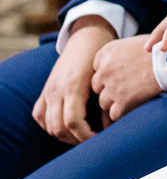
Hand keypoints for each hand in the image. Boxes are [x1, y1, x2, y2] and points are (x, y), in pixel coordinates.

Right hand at [32, 17, 115, 144]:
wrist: (88, 37)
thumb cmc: (103, 56)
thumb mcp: (106, 75)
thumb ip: (106, 97)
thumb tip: (114, 122)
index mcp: (73, 86)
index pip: (74, 123)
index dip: (87, 136)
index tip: (101, 138)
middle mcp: (57, 90)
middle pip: (59, 128)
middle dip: (77, 140)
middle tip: (94, 141)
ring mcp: (49, 90)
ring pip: (48, 125)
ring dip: (65, 135)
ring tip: (83, 136)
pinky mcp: (45, 90)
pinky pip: (39, 115)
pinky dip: (50, 126)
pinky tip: (66, 127)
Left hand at [92, 35, 160, 121]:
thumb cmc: (160, 50)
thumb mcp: (136, 41)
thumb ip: (122, 50)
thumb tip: (123, 57)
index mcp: (107, 52)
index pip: (97, 68)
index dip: (109, 73)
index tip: (121, 75)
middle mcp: (105, 70)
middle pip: (98, 86)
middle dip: (109, 88)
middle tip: (126, 88)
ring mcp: (112, 87)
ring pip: (104, 102)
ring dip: (115, 102)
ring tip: (131, 98)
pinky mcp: (122, 102)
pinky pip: (114, 114)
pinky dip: (123, 113)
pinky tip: (134, 107)